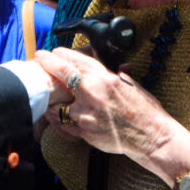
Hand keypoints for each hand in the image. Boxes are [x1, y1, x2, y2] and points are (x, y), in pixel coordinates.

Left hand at [36, 47, 177, 163]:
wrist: (151, 136)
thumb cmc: (143, 108)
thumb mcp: (126, 82)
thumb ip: (105, 73)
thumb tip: (91, 63)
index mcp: (103, 77)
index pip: (72, 60)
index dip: (56, 55)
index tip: (49, 53)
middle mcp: (92, 93)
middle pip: (59, 75)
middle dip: (46, 66)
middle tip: (38, 62)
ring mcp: (85, 114)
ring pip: (56, 102)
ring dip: (53, 98)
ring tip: (49, 95)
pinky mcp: (83, 131)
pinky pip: (62, 123)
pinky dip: (58, 119)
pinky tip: (56, 115)